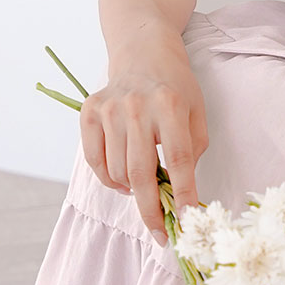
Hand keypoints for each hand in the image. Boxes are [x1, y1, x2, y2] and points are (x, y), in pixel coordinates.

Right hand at [80, 40, 207, 242]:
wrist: (142, 51)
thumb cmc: (176, 86)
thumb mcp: (196, 111)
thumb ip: (192, 149)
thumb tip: (180, 193)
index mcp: (170, 105)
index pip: (178, 159)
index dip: (184, 194)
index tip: (188, 221)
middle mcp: (136, 107)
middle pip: (141, 173)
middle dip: (152, 211)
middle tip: (161, 234)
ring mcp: (109, 109)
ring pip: (117, 172)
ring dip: (131, 191)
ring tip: (144, 189)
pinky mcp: (88, 112)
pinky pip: (94, 161)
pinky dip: (108, 178)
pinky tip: (123, 180)